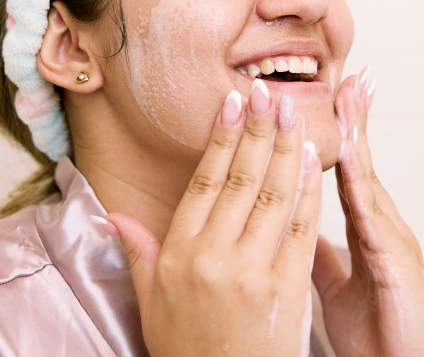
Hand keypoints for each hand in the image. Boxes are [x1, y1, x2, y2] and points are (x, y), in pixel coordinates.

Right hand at [106, 80, 322, 356]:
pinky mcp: (287, 287)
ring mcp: (253, 270)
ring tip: (291, 113)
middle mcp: (214, 257)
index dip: (221, 138)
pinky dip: (308, 190)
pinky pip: (302, 227)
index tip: (232, 102)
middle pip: (241, 179)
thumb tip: (112, 216)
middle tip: (267, 92)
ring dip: (285, 149)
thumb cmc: (188, 349)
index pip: (203, 181)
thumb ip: (138, 253)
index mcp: (179, 254)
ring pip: (273, 195)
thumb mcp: (151, 302)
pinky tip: (311, 161)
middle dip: (257, 129)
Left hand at [312, 69, 423, 356]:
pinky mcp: (396, 262)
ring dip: (357, 135)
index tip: (330, 97)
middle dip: (355, 117)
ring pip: (369, 178)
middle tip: (348, 73)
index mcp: (366, 231)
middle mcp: (382, 227)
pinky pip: (372, 215)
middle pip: (362, 162)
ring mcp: (392, 240)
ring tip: (349, 95)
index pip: (346, 172)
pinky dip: (358, 181)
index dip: (339, 134)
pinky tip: (346, 153)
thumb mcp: (336, 286)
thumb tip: (288, 225)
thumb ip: (315, 252)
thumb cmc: (378, 333)